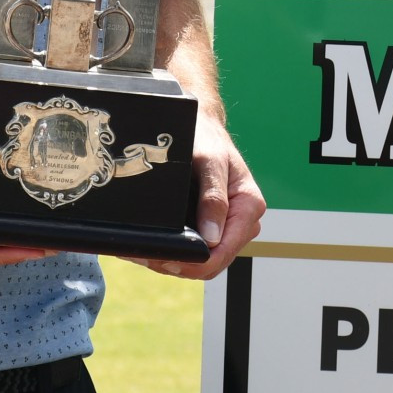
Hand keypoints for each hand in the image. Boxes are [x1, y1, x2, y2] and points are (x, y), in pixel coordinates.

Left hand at [140, 112, 263, 279]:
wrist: (202, 128)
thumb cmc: (206, 139)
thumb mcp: (209, 161)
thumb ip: (213, 198)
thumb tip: (211, 239)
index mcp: (249, 206)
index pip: (222, 253)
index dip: (193, 263)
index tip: (163, 258)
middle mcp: (244, 221)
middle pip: (213, 262)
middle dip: (179, 264)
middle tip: (144, 254)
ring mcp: (230, 226)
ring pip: (203, 261)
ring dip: (174, 260)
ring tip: (143, 250)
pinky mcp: (216, 228)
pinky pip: (198, 250)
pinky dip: (176, 251)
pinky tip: (155, 244)